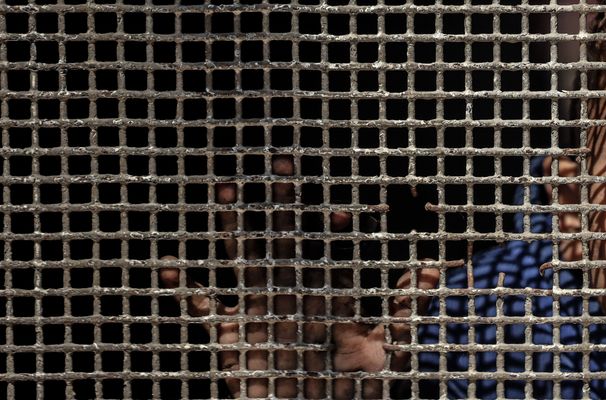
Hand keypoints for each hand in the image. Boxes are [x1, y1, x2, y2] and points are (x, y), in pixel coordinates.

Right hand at [158, 155, 439, 398]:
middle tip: (281, 163)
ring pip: (245, 257)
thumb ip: (405, 311)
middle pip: (288, 239)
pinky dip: (182, 289)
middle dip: (284, 203)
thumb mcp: (386, 352)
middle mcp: (294, 293)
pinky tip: (165, 264)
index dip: (336, 229)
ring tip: (225, 187)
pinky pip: (202, 307)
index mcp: (330, 294)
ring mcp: (260, 309)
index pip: (333, 252)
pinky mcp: (232, 336)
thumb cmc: (353, 390)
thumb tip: (433, 271)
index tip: (341, 211)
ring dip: (235, 223)